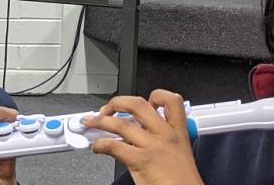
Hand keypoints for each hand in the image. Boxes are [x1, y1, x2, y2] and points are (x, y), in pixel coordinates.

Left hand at [86, 89, 202, 184]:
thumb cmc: (181, 181)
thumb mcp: (178, 152)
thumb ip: (161, 138)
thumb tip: (137, 133)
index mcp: (178, 132)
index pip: (171, 101)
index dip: (154, 96)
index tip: (143, 102)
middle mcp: (165, 135)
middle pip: (138, 104)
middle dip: (117, 102)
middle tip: (107, 108)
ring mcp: (152, 146)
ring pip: (120, 124)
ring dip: (101, 121)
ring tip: (92, 123)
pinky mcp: (141, 160)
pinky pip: (113, 146)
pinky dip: (100, 144)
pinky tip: (97, 147)